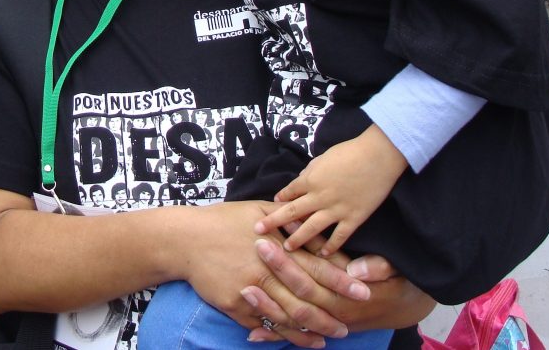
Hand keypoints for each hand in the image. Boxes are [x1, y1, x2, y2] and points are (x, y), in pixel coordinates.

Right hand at [182, 201, 371, 346]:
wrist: (186, 239)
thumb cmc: (224, 221)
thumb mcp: (257, 211)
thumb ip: (288, 220)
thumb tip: (314, 229)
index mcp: (273, 247)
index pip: (315, 266)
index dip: (340, 280)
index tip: (362, 290)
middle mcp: (264, 271)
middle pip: (305, 298)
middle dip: (331, 313)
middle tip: (350, 325)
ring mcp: (248, 291)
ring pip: (286, 316)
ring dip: (310, 330)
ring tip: (329, 338)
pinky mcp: (234, 306)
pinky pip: (263, 324)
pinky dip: (283, 335)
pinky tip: (298, 339)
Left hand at [244, 241, 434, 334]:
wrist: (406, 307)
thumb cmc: (399, 282)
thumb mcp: (397, 271)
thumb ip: (377, 268)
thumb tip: (356, 270)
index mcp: (348, 295)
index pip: (313, 278)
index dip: (289, 262)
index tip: (269, 242)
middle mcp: (335, 312)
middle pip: (298, 295)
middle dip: (274, 275)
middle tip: (253, 251)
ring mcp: (327, 323)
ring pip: (293, 319)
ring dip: (268, 307)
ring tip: (244, 290)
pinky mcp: (322, 328)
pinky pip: (296, 335)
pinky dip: (275, 335)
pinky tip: (252, 333)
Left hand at [253, 126, 407, 255]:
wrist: (377, 156)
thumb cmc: (350, 152)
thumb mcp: (323, 158)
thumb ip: (311, 172)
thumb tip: (302, 180)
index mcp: (310, 180)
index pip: (288, 192)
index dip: (279, 200)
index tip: (270, 207)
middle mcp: (318, 197)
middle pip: (291, 212)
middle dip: (273, 222)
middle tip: (258, 231)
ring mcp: (336, 209)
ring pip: (311, 228)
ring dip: (297, 239)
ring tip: (286, 249)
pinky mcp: (354, 218)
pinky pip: (339, 236)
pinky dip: (330, 246)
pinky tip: (322, 255)